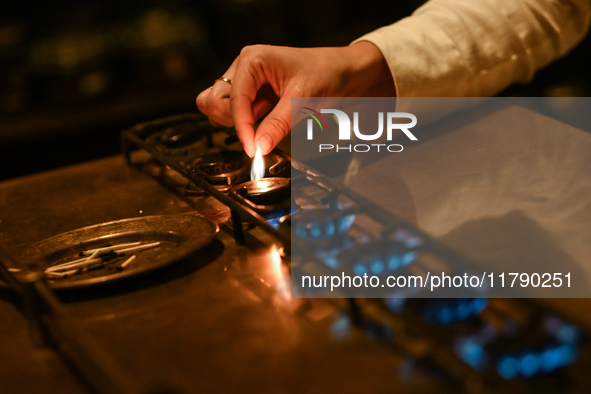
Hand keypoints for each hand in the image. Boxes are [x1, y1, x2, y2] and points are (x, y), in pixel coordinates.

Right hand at [196, 41, 395, 156]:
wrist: (345, 74)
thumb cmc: (326, 75)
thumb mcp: (302, 102)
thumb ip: (277, 125)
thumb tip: (258, 147)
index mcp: (252, 59)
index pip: (233, 100)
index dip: (242, 128)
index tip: (252, 150)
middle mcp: (243, 68)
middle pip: (215, 102)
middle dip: (235, 120)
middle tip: (262, 127)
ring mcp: (245, 81)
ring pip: (219, 108)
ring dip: (239, 121)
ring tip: (268, 117)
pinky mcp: (251, 94)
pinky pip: (233, 113)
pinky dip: (246, 122)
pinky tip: (268, 118)